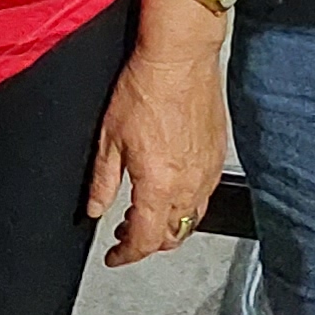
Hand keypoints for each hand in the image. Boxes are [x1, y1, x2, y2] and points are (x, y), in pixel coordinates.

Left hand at [87, 6, 230, 266]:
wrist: (179, 57)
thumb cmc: (146, 87)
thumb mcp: (109, 138)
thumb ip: (102, 181)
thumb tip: (95, 208)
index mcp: (159, 186)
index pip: (144, 240)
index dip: (126, 255)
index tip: (114, 256)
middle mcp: (189, 185)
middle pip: (172, 236)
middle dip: (147, 243)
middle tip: (126, 234)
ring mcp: (208, 171)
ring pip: (192, 219)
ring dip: (169, 225)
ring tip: (146, 213)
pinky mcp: (218, 155)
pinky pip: (205, 194)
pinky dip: (187, 203)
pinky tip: (170, 188)